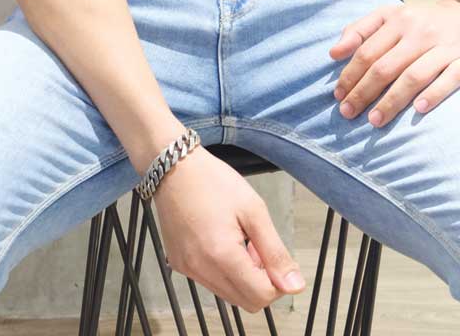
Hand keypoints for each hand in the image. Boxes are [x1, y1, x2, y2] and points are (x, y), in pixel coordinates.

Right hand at [153, 146, 305, 311]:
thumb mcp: (253, 209)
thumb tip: (295, 286)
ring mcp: (187, 269)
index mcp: (222, 255)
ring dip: (242, 278)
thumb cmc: (212, 181)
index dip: (276, 281)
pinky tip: (220, 242)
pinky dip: (223, 272)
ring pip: (228, 294)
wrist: (173, 166)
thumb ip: (275, 252)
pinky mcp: (178, 263)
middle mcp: (201, 269)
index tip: (271, 254)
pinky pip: (210, 282)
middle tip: (256, 247)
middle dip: (260, 281)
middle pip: (246, 302)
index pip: (262, 296)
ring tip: (239, 242)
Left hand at [330, 0, 459, 126]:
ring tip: (374, 120)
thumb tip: (333, 53)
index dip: (350, 75)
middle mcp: (419, 32)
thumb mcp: (388, 16)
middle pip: (385, 66)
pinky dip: (433, 94)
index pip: (367, 51)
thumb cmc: (418, 22)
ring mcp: (443, 47)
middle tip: (348, 112)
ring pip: (413, 76)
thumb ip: (359, 31)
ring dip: (392, 100)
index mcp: (397, 20)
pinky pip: (449, 79)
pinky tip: (418, 109)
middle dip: (363, 92)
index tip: (338, 96)